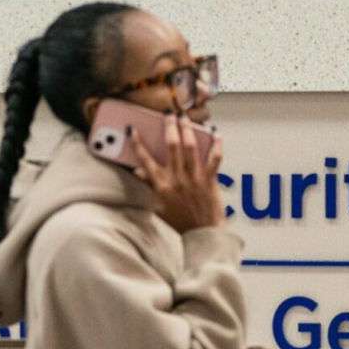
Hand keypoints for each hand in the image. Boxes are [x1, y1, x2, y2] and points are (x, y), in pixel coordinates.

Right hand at [128, 114, 224, 233]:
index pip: (145, 159)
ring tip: (185, 118)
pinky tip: (215, 133)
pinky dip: (216, 144)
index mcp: (161, 185)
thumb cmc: (180, 222)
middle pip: (171, 146)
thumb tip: (138, 172)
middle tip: (168, 114)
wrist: (202, 234)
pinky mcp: (210, 179)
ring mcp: (194, 177)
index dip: (137, 143)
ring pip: (190, 147)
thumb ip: (149, 186)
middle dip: (169, 127)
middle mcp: (177, 178)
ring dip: (187, 130)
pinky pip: (214, 157)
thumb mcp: (159, 206)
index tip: (132, 130)